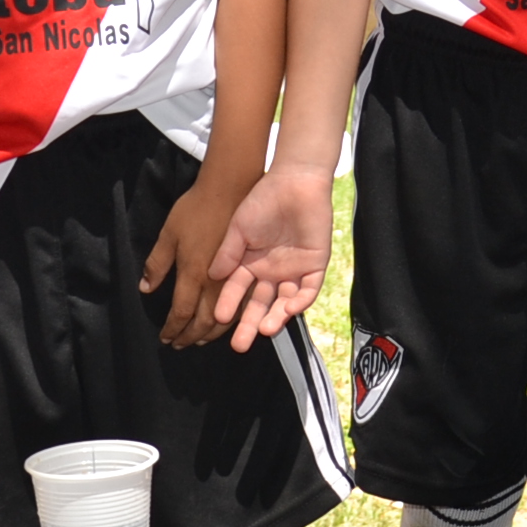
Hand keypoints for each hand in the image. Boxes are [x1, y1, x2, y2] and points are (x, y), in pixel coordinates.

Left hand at [141, 175, 250, 348]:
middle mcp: (215, 283)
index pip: (181, 313)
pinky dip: (232, 319)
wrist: (231, 189)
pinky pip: (242, 304)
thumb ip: (156, 264)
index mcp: (193, 275)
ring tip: (200, 340)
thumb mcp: (168, 234)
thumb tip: (146, 289)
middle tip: (180, 344)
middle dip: (190, 337)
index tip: (165, 338)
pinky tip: (226, 322)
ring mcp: (236, 278)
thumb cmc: (196, 209)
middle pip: (204, 322)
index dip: (172, 329)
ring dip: (211, 333)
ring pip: (226, 318)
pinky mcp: (250, 270)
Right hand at [205, 164, 333, 351]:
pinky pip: (308, 289)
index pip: (237, 291)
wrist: (293, 182)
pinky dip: (300, 301)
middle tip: (239, 344)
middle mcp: (270, 271)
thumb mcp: (239, 228)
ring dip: (275, 317)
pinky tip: (288, 308)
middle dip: (249, 324)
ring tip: (264, 330)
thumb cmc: (262, 200)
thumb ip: (228, 253)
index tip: (218, 317)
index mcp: (249, 263)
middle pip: (259, 304)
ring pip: (284, 301)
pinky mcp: (314, 265)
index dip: (228, 304)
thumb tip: (211, 277)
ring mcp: (293, 270)